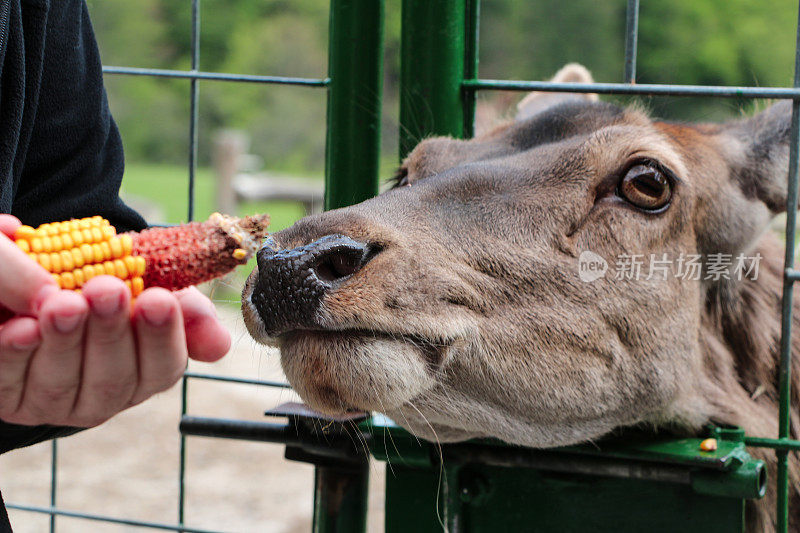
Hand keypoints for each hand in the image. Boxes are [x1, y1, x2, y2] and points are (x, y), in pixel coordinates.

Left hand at [0, 214, 230, 427]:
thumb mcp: (149, 287)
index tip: (158, 298)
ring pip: (62, 383)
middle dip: (110, 334)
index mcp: (145, 370)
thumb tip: (221, 344)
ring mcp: (51, 399)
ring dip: (64, 341)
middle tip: (105, 289)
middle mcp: (102, 395)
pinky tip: (22, 328)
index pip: (163, 367)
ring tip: (61, 302)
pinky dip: (16, 354)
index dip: (162, 337)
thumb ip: (188, 311)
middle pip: (113, 379)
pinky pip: (10, 380)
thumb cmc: (100, 281)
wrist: (38, 281)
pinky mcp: (6, 395)